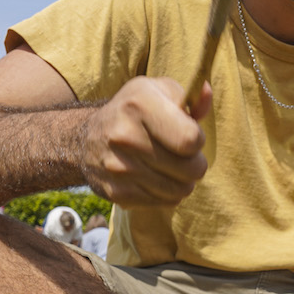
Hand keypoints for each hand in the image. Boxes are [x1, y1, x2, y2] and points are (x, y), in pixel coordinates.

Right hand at [80, 77, 211, 205]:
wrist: (87, 139)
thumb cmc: (135, 112)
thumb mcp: (159, 91)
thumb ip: (190, 95)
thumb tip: (207, 93)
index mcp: (138, 105)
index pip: (191, 140)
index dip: (198, 139)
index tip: (188, 134)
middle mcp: (124, 136)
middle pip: (191, 169)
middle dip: (194, 163)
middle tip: (183, 155)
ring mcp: (118, 168)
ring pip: (180, 190)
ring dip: (183, 180)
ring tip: (171, 166)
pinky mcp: (116, 193)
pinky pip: (164, 203)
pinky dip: (167, 193)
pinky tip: (156, 178)